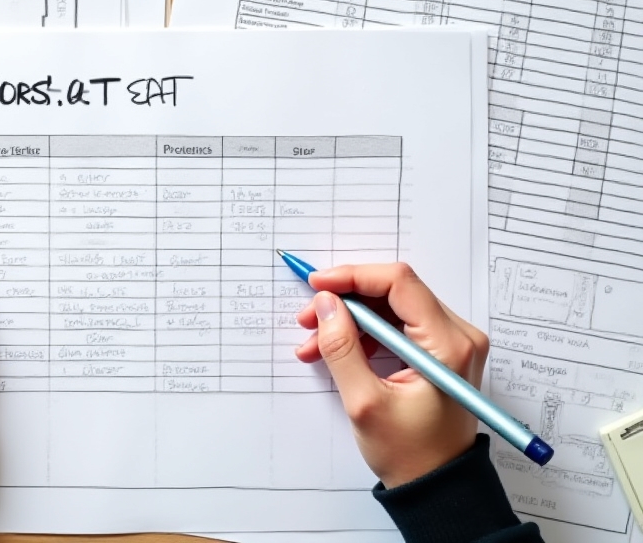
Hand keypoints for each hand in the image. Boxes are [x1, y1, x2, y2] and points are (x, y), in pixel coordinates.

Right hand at [295, 263, 488, 488]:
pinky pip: (397, 323)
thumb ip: (342, 348)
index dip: (353, 277)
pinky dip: (364, 331)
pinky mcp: (440, 350)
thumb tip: (325, 304)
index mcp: (447, 345)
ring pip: (391, 306)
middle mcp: (457, 335)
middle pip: (394, 291)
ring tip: (314, 342)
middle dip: (345, 300)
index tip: (317, 285)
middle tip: (308, 318)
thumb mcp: (365, 404)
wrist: (439, 490)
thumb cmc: (410, 455)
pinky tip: (335, 349)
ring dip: (350, 317)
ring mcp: (451, 341)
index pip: (399, 283)